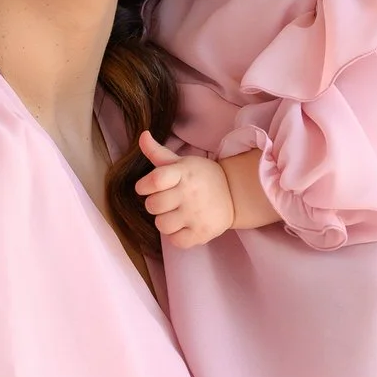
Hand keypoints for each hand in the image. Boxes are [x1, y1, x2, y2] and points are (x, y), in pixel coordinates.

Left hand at [136, 133, 234, 248]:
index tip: (146, 187)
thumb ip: (158, 153)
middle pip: (153, 205)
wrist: (234, 194)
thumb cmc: (202, 177)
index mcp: (183, 173)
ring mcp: (196, 215)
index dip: (143, 186)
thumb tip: (142, 136)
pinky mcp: (202, 233)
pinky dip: (176, 236)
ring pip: (161, 225)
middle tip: (167, 201)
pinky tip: (184, 226)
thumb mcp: (182, 162)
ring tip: (176, 214)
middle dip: (155, 204)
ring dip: (164, 221)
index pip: (153, 181)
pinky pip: (175, 241)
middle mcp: (189, 194)